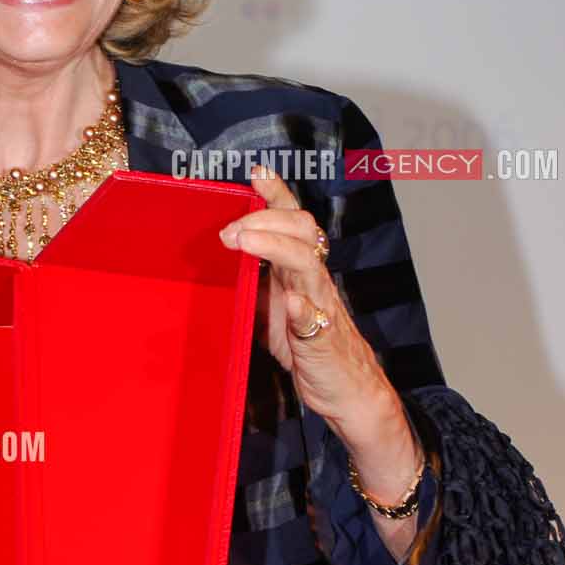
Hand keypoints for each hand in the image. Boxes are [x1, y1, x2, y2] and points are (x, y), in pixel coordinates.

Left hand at [219, 167, 408, 449]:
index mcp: (300, 271)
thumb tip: (217, 267)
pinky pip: (314, 319)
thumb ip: (252, 287)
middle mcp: (313, 281)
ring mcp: (319, 307)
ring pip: (307, 265)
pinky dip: (301, 308)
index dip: (277, 195)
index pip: (292, 221)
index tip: (256, 173)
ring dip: (275, 249)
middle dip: (264, 220)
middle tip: (228, 230)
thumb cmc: (308, 349)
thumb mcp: (270, 313)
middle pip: (301, 232)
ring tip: (244, 243)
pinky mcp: (320, 339)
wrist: (347, 391)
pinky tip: (290, 300)